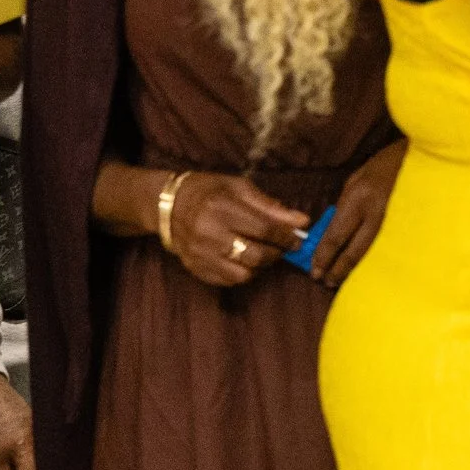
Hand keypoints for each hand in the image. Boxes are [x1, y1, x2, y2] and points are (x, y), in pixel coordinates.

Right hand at [165, 172, 312, 287]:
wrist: (167, 206)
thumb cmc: (208, 191)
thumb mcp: (239, 188)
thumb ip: (270, 207)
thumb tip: (302, 221)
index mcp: (221, 208)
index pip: (264, 229)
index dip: (286, 236)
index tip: (297, 238)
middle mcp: (209, 234)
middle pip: (256, 255)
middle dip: (276, 253)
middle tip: (282, 247)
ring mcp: (200, 255)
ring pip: (243, 274)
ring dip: (260, 266)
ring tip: (262, 252)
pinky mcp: (196, 269)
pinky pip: (228, 281)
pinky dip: (242, 273)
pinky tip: (243, 259)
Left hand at [312, 140, 404, 288]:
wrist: (423, 157)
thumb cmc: (386, 163)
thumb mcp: (357, 178)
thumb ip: (345, 204)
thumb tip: (333, 228)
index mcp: (358, 198)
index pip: (337, 235)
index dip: (324, 255)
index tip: (314, 269)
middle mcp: (374, 214)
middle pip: (352, 250)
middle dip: (337, 269)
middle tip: (324, 282)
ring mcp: (391, 222)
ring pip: (368, 253)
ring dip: (352, 269)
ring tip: (339, 280)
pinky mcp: (404, 227)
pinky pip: (383, 248)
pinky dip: (369, 261)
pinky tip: (363, 270)